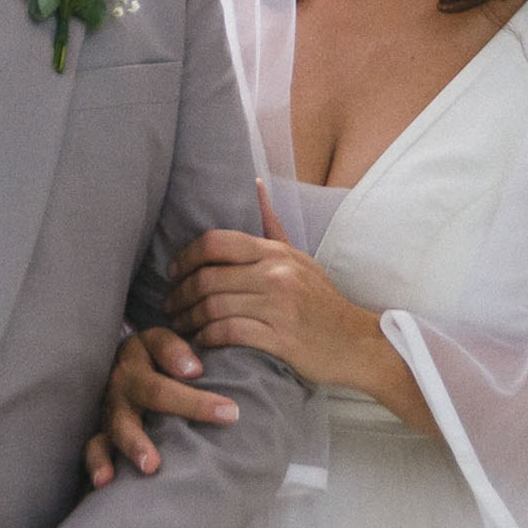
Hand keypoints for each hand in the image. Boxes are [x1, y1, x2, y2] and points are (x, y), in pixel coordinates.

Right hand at [84, 326, 236, 487]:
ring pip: (122, 424)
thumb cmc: (154, 359)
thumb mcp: (162, 342)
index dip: (180, 358)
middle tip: (225, 417)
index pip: (163, 349)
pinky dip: (99, 464)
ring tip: (151, 466)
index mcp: (141, 350)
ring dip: (135, 444)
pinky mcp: (102, 431)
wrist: (116, 370)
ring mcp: (111, 407)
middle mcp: (124, 378)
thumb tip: (195, 370)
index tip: (212, 386)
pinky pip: (95, 447)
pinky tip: (106, 481)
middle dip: (189, 404)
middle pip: (154, 389)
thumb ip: (178, 350)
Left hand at [166, 184, 381, 390]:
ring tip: (180, 326)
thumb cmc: (323, 301)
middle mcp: (276, 274)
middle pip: (207, 278)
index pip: (216, 242)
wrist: (357, 342)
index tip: (173, 273)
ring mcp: (280, 306)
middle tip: (170, 306)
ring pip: (213, 307)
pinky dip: (208, 338)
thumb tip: (255, 185)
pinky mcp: (282, 339)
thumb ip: (272, 226)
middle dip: (179, 294)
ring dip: (188, 320)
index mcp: (276, 253)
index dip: (185, 257)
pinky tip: (202, 341)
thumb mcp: (301, 258)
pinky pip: (230, 333)